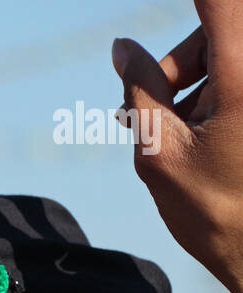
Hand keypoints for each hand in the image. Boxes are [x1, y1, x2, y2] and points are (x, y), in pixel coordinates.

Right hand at [111, 1, 242, 292]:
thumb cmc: (210, 212)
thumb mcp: (159, 152)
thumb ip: (140, 90)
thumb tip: (122, 48)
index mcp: (241, 76)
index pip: (218, 1)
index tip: (184, 6)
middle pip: (221, 27)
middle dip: (183, 58)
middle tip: (157, 106)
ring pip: (228, 54)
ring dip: (197, 81)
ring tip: (181, 134)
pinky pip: (234, 80)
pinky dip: (214, 95)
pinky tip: (201, 135)